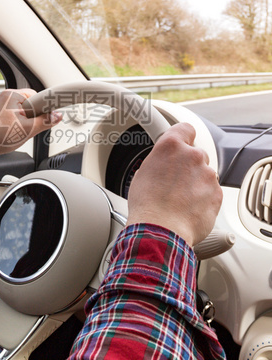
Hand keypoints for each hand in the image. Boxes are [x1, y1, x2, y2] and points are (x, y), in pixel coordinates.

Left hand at [0, 88, 61, 159]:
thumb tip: (57, 116)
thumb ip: (45, 121)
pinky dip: (11, 122)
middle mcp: (2, 95)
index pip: (36, 96)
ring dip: (20, 120)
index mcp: (11, 94)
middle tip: (25, 128)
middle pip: (27, 103)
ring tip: (14, 132)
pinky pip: (7, 114)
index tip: (43, 118)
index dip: (41, 110)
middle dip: (29, 116)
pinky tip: (7, 132)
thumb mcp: (27, 130)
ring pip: (17, 110)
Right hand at [126, 123, 221, 245]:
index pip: (185, 128)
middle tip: (174, 181)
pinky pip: (211, 192)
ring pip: (204, 174)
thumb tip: (161, 167)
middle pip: (195, 154)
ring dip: (196, 183)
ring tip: (180, 200)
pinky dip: (203, 198)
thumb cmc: (147, 206)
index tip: (183, 141)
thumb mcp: (142, 174)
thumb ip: (159, 162)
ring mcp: (207, 175)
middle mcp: (192, 156)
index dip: (183, 136)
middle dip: (188, 166)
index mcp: (171, 146)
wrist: (161, 231)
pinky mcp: (217, 193)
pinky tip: (188, 208)